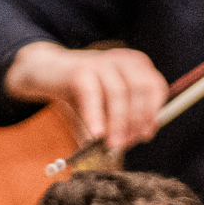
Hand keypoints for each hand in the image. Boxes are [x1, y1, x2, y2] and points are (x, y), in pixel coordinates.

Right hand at [4, 41, 171, 154]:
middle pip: (141, 90)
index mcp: (137, 65)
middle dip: (136, 121)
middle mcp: (122, 59)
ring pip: (119, 94)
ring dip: (118, 124)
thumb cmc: (83, 92)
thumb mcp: (109, 105)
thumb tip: (142, 135)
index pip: (156, 87)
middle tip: (126, 144)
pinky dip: (96, 117)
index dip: (152, 113)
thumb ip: (128, 118)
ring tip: (113, 145)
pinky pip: (92, 95)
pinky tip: (96, 134)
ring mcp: (101, 61)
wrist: (47, 73)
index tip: (144, 136)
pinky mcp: (80, 69)